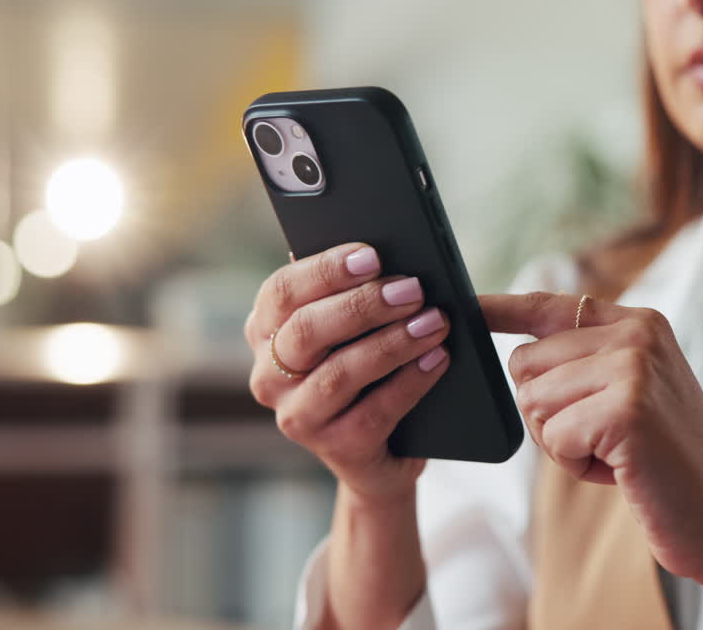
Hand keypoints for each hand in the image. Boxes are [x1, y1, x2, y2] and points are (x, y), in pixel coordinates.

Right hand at [244, 243, 451, 500]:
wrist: (383, 450)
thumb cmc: (369, 369)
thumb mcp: (352, 329)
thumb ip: (352, 293)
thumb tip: (381, 252)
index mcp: (265, 331)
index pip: (281, 291)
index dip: (325, 270)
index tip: (372, 254)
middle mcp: (269, 376)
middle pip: (307, 331)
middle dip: (364, 305)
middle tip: (413, 288)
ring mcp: (297, 417)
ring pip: (339, 374)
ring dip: (392, 343)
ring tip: (434, 322)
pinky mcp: (335, 449)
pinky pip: (373, 413)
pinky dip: (409, 382)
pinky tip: (437, 359)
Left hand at [481, 292, 702, 628]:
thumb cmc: (666, 465)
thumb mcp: (631, 395)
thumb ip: (587, 364)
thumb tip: (516, 353)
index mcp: (638, 323)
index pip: (547, 306)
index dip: (500, 308)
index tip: (464, 305)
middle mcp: (637, 333)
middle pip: (524, 364)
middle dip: (548, 414)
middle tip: (604, 439)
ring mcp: (634, 367)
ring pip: (533, 402)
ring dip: (562, 442)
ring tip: (616, 454)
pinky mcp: (627, 409)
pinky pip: (553, 436)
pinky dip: (575, 465)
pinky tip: (620, 470)